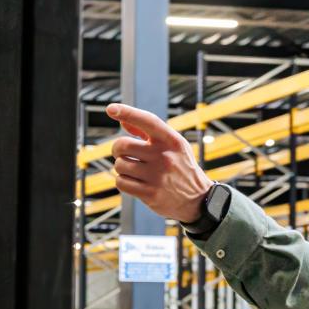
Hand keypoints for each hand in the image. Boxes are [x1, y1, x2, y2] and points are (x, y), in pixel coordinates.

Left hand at [105, 103, 213, 222]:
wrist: (197, 199)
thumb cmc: (181, 167)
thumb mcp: (173, 146)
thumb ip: (148, 132)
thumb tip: (122, 119)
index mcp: (171, 140)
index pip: (147, 120)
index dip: (128, 112)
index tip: (111, 109)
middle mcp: (164, 156)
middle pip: (122, 145)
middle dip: (118, 150)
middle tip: (124, 155)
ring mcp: (157, 176)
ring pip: (119, 165)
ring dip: (122, 168)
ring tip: (135, 171)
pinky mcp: (150, 194)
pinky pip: (121, 183)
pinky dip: (123, 182)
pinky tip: (134, 182)